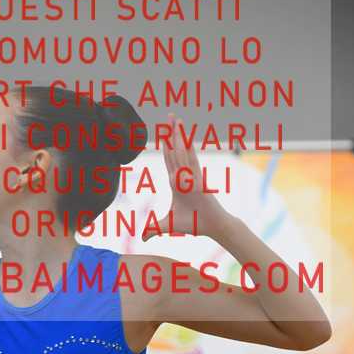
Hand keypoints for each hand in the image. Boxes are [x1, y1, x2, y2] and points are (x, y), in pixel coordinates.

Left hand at [142, 113, 233, 240]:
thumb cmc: (194, 224)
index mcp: (176, 182)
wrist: (212, 226)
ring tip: (174, 118)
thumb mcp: (168, 226)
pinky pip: (189, 160)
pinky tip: (183, 135)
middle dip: (171, 133)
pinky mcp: (196, 178)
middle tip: (169, 116)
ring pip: (181, 151)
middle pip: (175, 150)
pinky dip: (186, 147)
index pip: (169, 160)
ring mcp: (190, 175)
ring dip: (177, 134)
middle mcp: (182, 175)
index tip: (162, 133)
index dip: (165, 146)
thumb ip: (154, 228)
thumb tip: (142, 237)